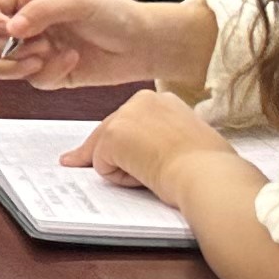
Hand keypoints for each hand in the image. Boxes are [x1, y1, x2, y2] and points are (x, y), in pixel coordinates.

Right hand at [0, 0, 212, 91]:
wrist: (142, 45)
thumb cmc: (116, 15)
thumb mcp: (79, 2)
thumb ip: (42, 10)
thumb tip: (12, 27)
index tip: (9, 30)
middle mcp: (27, 25)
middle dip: (12, 47)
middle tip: (41, 43)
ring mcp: (36, 50)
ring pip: (1, 66)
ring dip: (20, 66)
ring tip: (44, 57)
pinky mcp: (48, 73)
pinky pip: (32, 82)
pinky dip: (49, 74)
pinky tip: (71, 62)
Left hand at [63, 86, 242, 197]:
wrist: (208, 176)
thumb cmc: (210, 167)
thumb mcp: (189, 141)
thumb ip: (166, 137)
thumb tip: (152, 151)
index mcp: (165, 100)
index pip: (130, 120)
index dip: (120, 140)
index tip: (103, 148)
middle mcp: (143, 100)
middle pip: (109, 130)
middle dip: (95, 150)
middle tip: (68, 160)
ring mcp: (126, 115)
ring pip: (105, 149)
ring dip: (121, 168)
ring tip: (151, 176)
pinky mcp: (113, 135)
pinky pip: (102, 165)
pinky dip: (118, 178)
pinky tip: (143, 176)